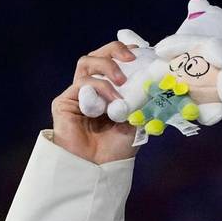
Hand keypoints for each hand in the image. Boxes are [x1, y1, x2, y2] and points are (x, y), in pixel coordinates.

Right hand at [51, 41, 139, 164]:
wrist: (98, 170)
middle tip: (132, 58)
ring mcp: (77, 94)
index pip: (114, 63)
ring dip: (107, 67)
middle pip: (98, 55)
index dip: (126, 52)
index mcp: (109, 92)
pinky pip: (83, 84)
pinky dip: (100, 88)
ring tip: (121, 81)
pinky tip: (112, 103)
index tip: (143, 51)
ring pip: (87, 63)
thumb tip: (157, 81)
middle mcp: (91, 90)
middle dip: (115, 50)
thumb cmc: (117, 151)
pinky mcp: (64, 102)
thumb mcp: (138, 122)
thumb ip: (143, 101)